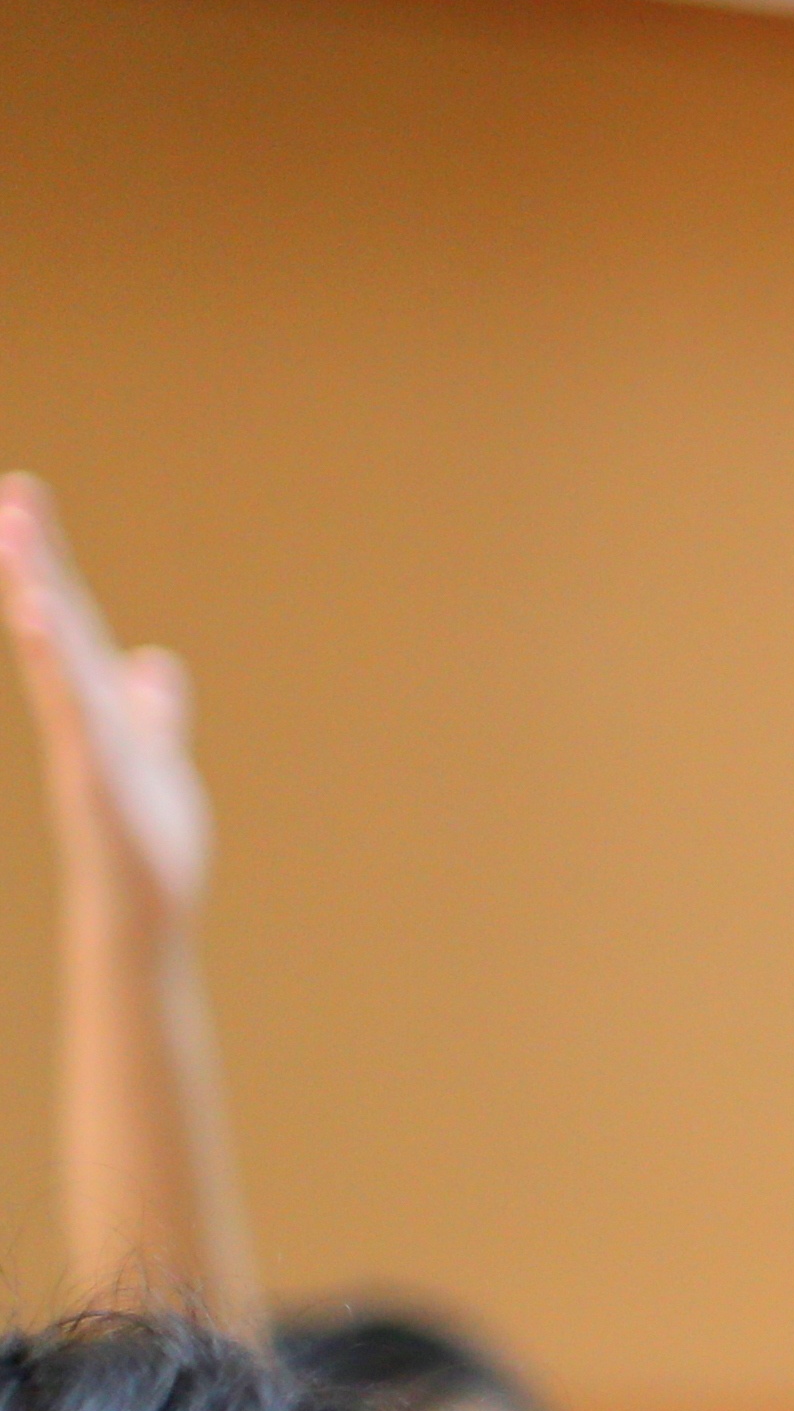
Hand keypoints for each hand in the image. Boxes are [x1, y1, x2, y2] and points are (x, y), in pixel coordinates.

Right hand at [0, 476, 211, 934]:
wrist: (143, 916)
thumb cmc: (147, 845)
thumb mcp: (158, 757)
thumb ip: (154, 710)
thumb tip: (155, 661)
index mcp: (99, 706)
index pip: (72, 621)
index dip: (51, 563)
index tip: (26, 497)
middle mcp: (84, 720)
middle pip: (59, 629)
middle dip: (38, 562)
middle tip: (18, 493)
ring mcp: (86, 752)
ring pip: (62, 670)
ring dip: (45, 611)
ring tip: (25, 549)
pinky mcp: (99, 788)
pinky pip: (81, 726)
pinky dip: (66, 682)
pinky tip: (47, 633)